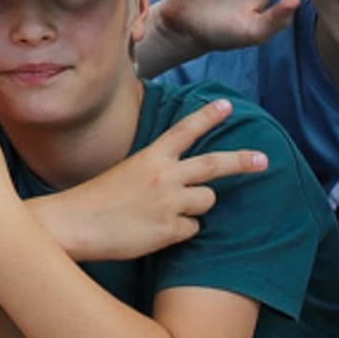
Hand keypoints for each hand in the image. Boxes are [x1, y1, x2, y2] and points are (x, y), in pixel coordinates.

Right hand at [42, 94, 265, 264]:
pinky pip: (192, 230)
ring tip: (163, 213)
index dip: (208, 117)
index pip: (184, 130)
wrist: (74, 223)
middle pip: (214, 164)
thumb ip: (157, 170)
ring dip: (194, 207)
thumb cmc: (97, 199)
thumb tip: (188, 180)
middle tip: (264, 160)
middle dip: (242, 161)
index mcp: (150, 157)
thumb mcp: (127, 172)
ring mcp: (168, 202)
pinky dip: (178, 232)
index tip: (227, 105)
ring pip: (206, 201)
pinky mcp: (169, 230)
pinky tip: (153, 231)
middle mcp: (164, 176)